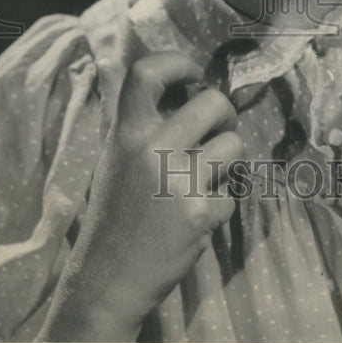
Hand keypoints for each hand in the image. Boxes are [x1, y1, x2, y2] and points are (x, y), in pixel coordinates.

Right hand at [37, 51, 242, 341]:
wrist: (107, 280)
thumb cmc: (117, 215)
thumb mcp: (117, 159)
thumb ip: (146, 125)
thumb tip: (191, 89)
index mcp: (126, 132)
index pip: (147, 72)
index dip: (177, 62)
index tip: (193, 74)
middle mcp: (150, 149)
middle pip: (212, 101)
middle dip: (226, 112)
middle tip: (220, 127)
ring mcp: (177, 181)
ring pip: (233, 144)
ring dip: (228, 161)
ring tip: (205, 179)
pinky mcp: (199, 213)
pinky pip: (231, 193)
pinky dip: (220, 204)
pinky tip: (196, 217)